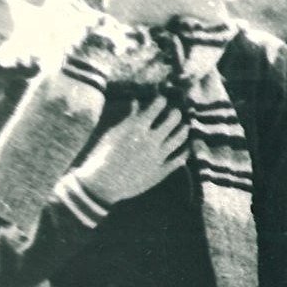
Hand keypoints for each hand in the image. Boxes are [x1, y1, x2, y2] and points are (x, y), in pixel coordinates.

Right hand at [73, 97, 187, 204]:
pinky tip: (185, 148)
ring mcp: (158, 156)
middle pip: (173, 119)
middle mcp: (150, 140)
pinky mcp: (161, 171)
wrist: (101, 185)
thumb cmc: (102, 157)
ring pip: (180, 137)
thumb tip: (136, 101)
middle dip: (175, 113)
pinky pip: (180, 158)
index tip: (162, 101)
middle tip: (175, 113)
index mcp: (137, 127)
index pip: (158, 105)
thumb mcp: (113, 134)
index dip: (161, 101)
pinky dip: (185, 151)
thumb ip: (128, 117)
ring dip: (184, 130)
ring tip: (184, 127)